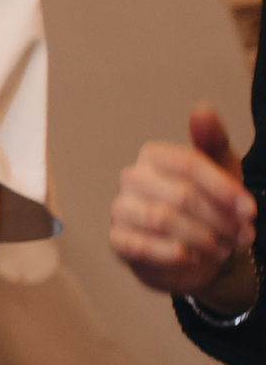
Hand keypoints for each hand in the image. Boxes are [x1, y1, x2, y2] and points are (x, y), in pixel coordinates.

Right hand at [111, 103, 258, 306]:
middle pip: (180, 195)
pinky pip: (141, 245)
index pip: (189, 165)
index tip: (249, 209)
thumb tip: (202, 108)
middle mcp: (132, 179)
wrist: (192, 249)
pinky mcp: (116, 240)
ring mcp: (121, 209)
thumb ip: (213, 140)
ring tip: (224, 249)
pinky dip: (173, 253)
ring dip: (203, 238)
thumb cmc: (206, 203)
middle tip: (242, 235)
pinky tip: (193, 256)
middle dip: (219, 218)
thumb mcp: (220, 170)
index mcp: (154, 156)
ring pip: (163, 220)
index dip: (223, 188)